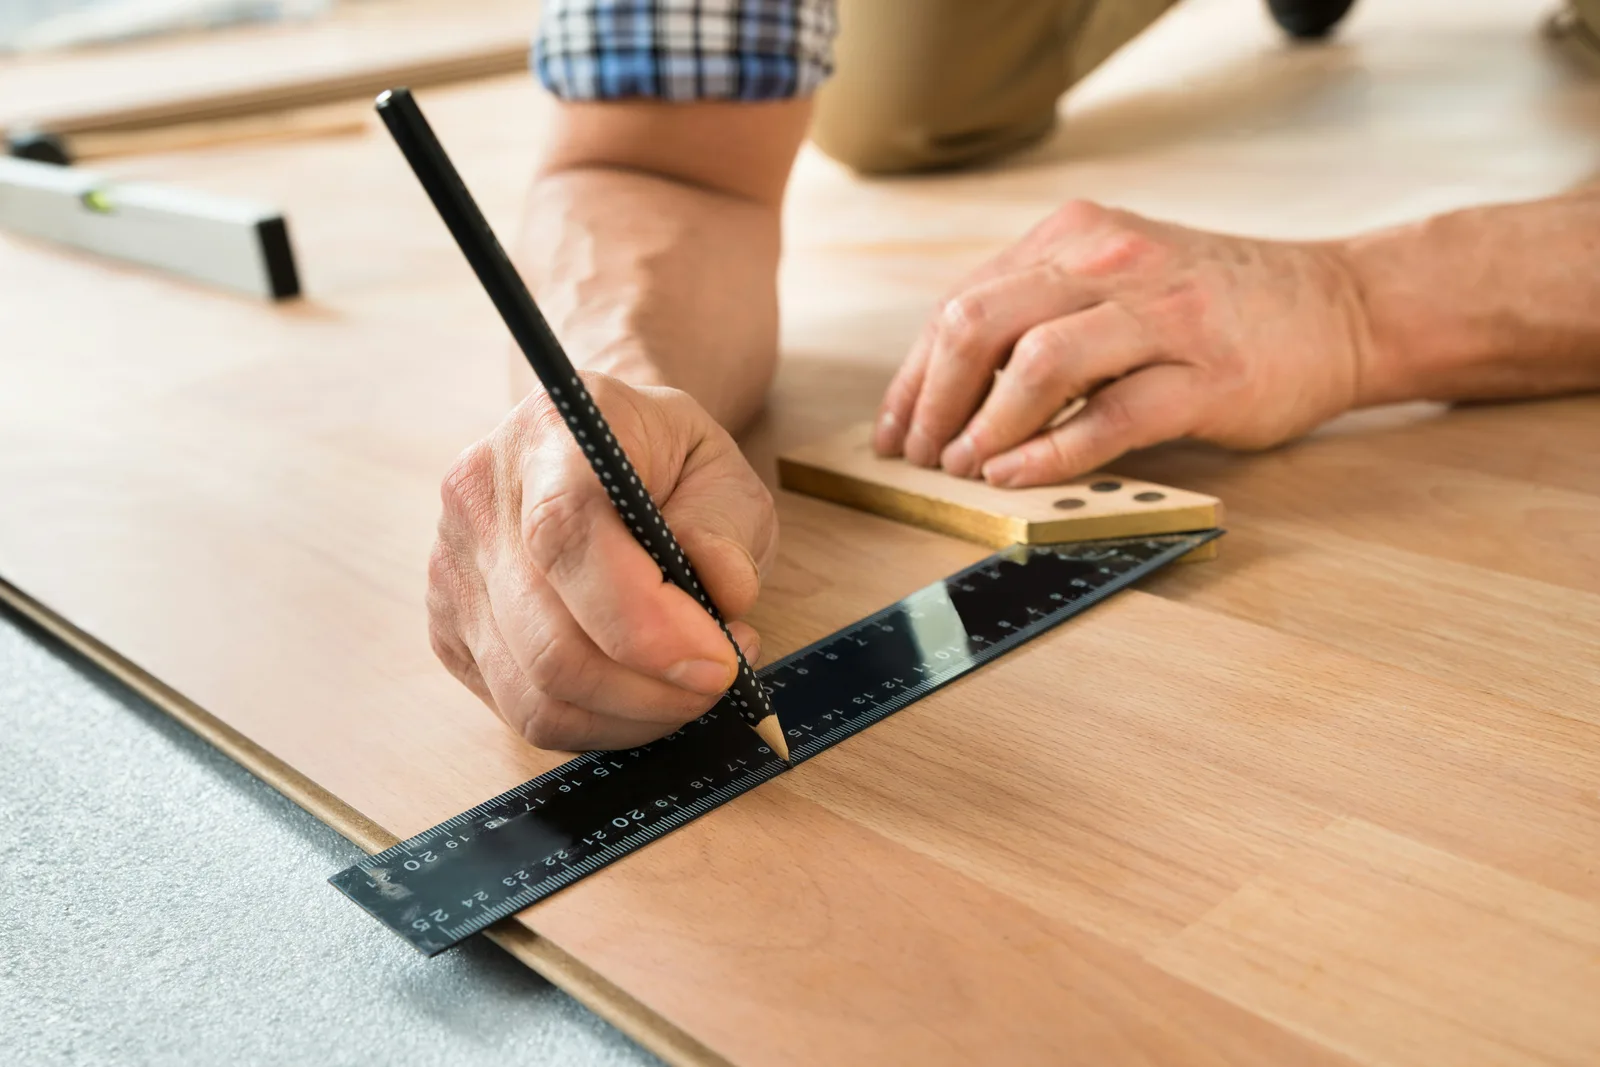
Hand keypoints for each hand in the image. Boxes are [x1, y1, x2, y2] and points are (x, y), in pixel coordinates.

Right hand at [427, 373, 776, 750]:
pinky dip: (600, 722)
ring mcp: (452, 570)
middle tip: (721, 679)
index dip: (643, 621)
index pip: (566, 536)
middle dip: (654, 689)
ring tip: (692, 682)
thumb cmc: (667, 461)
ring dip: (634, 715)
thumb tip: (724, 596)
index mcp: (549, 436)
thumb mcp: (721, 468)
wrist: (605, 452)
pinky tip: (645, 690)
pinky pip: (524, 712)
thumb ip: (725, 529)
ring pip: (536, 695)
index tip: (717, 660)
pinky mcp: (448, 631)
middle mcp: (479, 500)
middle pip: (550, 642)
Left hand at [873, 200, 1375, 484]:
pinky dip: (1050, 450)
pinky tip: (1014, 475)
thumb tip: (947, 388)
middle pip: (982, 322)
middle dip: (933, 398)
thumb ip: (1040, 312)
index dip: (915, 374)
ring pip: (1038, 362)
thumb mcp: (1114, 281)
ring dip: (983, 424)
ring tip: (960, 466)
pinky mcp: (1205, 375)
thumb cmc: (1212, 307)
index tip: (894, 429)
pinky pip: (1110, 414)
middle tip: (917, 454)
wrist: (1340, 306)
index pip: (963, 302)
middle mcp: (1109, 262)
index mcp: (1075, 237)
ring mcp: (1161, 315)